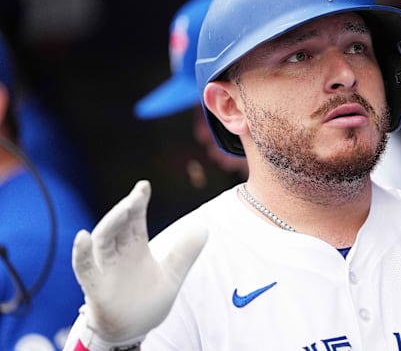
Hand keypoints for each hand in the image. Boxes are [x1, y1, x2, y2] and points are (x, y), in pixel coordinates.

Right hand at [71, 180, 207, 343]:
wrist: (132, 330)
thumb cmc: (147, 300)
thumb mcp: (172, 275)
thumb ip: (185, 253)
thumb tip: (204, 228)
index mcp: (135, 246)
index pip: (135, 219)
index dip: (137, 202)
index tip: (143, 186)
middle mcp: (117, 253)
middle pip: (119, 224)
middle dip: (127, 208)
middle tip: (138, 194)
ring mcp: (104, 268)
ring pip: (103, 240)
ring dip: (111, 223)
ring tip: (124, 208)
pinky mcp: (95, 286)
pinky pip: (83, 267)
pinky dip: (81, 253)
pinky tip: (83, 237)